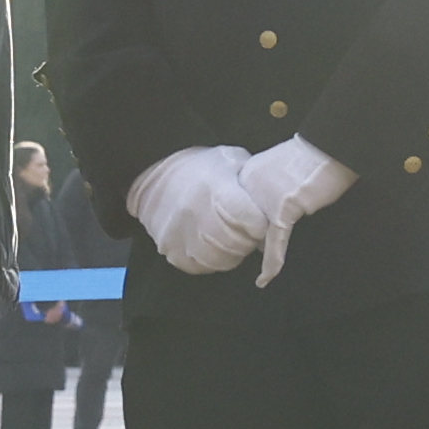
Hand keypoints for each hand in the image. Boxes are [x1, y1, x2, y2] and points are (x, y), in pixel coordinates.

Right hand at [127, 144, 270, 275]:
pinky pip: (202, 267)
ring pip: (223, 260)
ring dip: (232, 252)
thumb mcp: (231, 161)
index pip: (254, 223)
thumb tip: (273, 209)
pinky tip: (210, 244)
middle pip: (240, 245)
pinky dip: (212, 259)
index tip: (258, 221)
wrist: (154, 179)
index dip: (260, 225)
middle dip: (248, 239)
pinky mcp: (171, 252)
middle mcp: (197, 215)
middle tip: (244, 229)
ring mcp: (181, 237)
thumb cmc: (200, 169)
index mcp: (217, 190)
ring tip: (227, 235)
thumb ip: (253, 184)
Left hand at [235, 137, 353, 285]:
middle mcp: (251, 185)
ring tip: (264, 272)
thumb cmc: (317, 157)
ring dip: (266, 251)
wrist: (333, 145)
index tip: (255, 238)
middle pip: (248, 221)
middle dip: (257, 238)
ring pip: (259, 233)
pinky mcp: (281, 209)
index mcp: (250, 173)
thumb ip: (273, 191)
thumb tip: (275, 218)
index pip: (244, 207)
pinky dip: (273, 261)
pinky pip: (275, 241)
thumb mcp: (286, 173)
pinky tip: (266, 277)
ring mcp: (264, 197)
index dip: (252, 223)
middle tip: (262, 255)